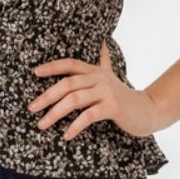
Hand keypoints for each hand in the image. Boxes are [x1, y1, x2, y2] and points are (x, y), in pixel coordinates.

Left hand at [28, 40, 163, 140]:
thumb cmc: (125, 97)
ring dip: (55, 113)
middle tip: (32, 108)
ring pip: (74, 100)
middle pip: (67, 84)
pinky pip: (88, 116)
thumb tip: (103, 43)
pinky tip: (66, 135)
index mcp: (96, 71)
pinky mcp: (112, 107)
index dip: (52, 67)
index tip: (35, 72)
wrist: (147, 110)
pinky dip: (75, 126)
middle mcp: (99, 78)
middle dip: (46, 96)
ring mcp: (106, 92)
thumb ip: (104, 61)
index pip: (70, 64)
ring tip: (42, 125)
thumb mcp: (112, 77)